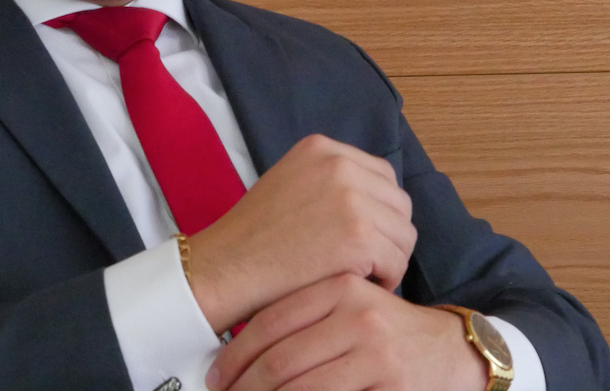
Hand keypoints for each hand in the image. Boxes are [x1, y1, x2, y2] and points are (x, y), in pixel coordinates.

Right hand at [189, 134, 416, 332]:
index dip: (378, 209)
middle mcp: (338, 164)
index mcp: (321, 147)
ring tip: (357, 272)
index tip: (360, 233)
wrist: (228, 265)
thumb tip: (376, 200)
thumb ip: (329, 179)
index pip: (382, 175)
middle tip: (363, 259)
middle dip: (388, 234)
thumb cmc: (256, 236)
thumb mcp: (290, 182)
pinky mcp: (358, 235)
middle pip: (399, 202)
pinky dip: (383, 279)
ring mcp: (349, 198)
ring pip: (404, 233)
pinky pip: (397, 261)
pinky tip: (353, 283)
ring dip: (388, 258)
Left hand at [205, 274, 488, 390]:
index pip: (272, 321)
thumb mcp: (347, 302)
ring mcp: (379, 356)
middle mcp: (359, 317)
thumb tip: (240, 345)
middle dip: (245, 386)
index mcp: (341, 287)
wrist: (452, 349)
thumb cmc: (385, 327)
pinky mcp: (395, 389)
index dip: (236, 353)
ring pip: (303, 389)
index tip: (216, 373)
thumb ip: (304, 311)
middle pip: (282, 359)